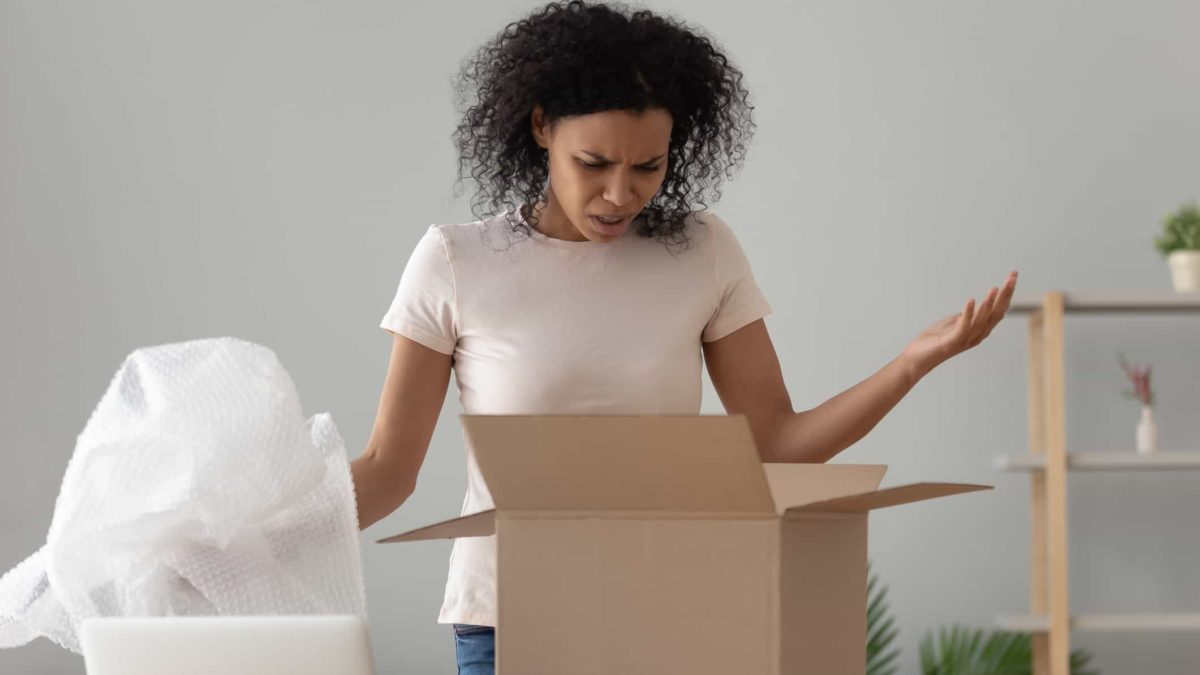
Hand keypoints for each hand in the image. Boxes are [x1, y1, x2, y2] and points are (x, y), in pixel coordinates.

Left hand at [900, 271, 1018, 378]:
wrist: (916, 360)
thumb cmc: (933, 341)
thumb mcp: (952, 323)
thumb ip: (965, 316)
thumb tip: (974, 306)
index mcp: (979, 330)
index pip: (998, 310)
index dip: (1007, 293)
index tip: (1013, 275)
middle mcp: (976, 335)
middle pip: (996, 313)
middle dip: (1005, 294)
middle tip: (1013, 276)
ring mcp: (965, 340)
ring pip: (982, 320)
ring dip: (988, 304)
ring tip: (995, 288)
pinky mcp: (951, 342)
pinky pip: (963, 327)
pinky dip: (968, 314)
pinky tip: (971, 300)